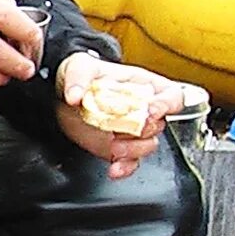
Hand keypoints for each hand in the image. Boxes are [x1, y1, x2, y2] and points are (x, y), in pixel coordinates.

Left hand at [55, 53, 185, 179]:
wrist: (63, 98)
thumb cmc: (82, 76)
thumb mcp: (79, 67)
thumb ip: (78, 77)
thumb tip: (75, 95)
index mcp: (142, 86)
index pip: (171, 94)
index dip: (167, 104)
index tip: (152, 110)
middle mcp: (142, 109)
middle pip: (160, 124)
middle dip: (144, 130)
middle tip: (125, 129)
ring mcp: (131, 131)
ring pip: (148, 146)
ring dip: (134, 150)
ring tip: (115, 147)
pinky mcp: (119, 148)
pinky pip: (131, 162)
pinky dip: (125, 168)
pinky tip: (114, 168)